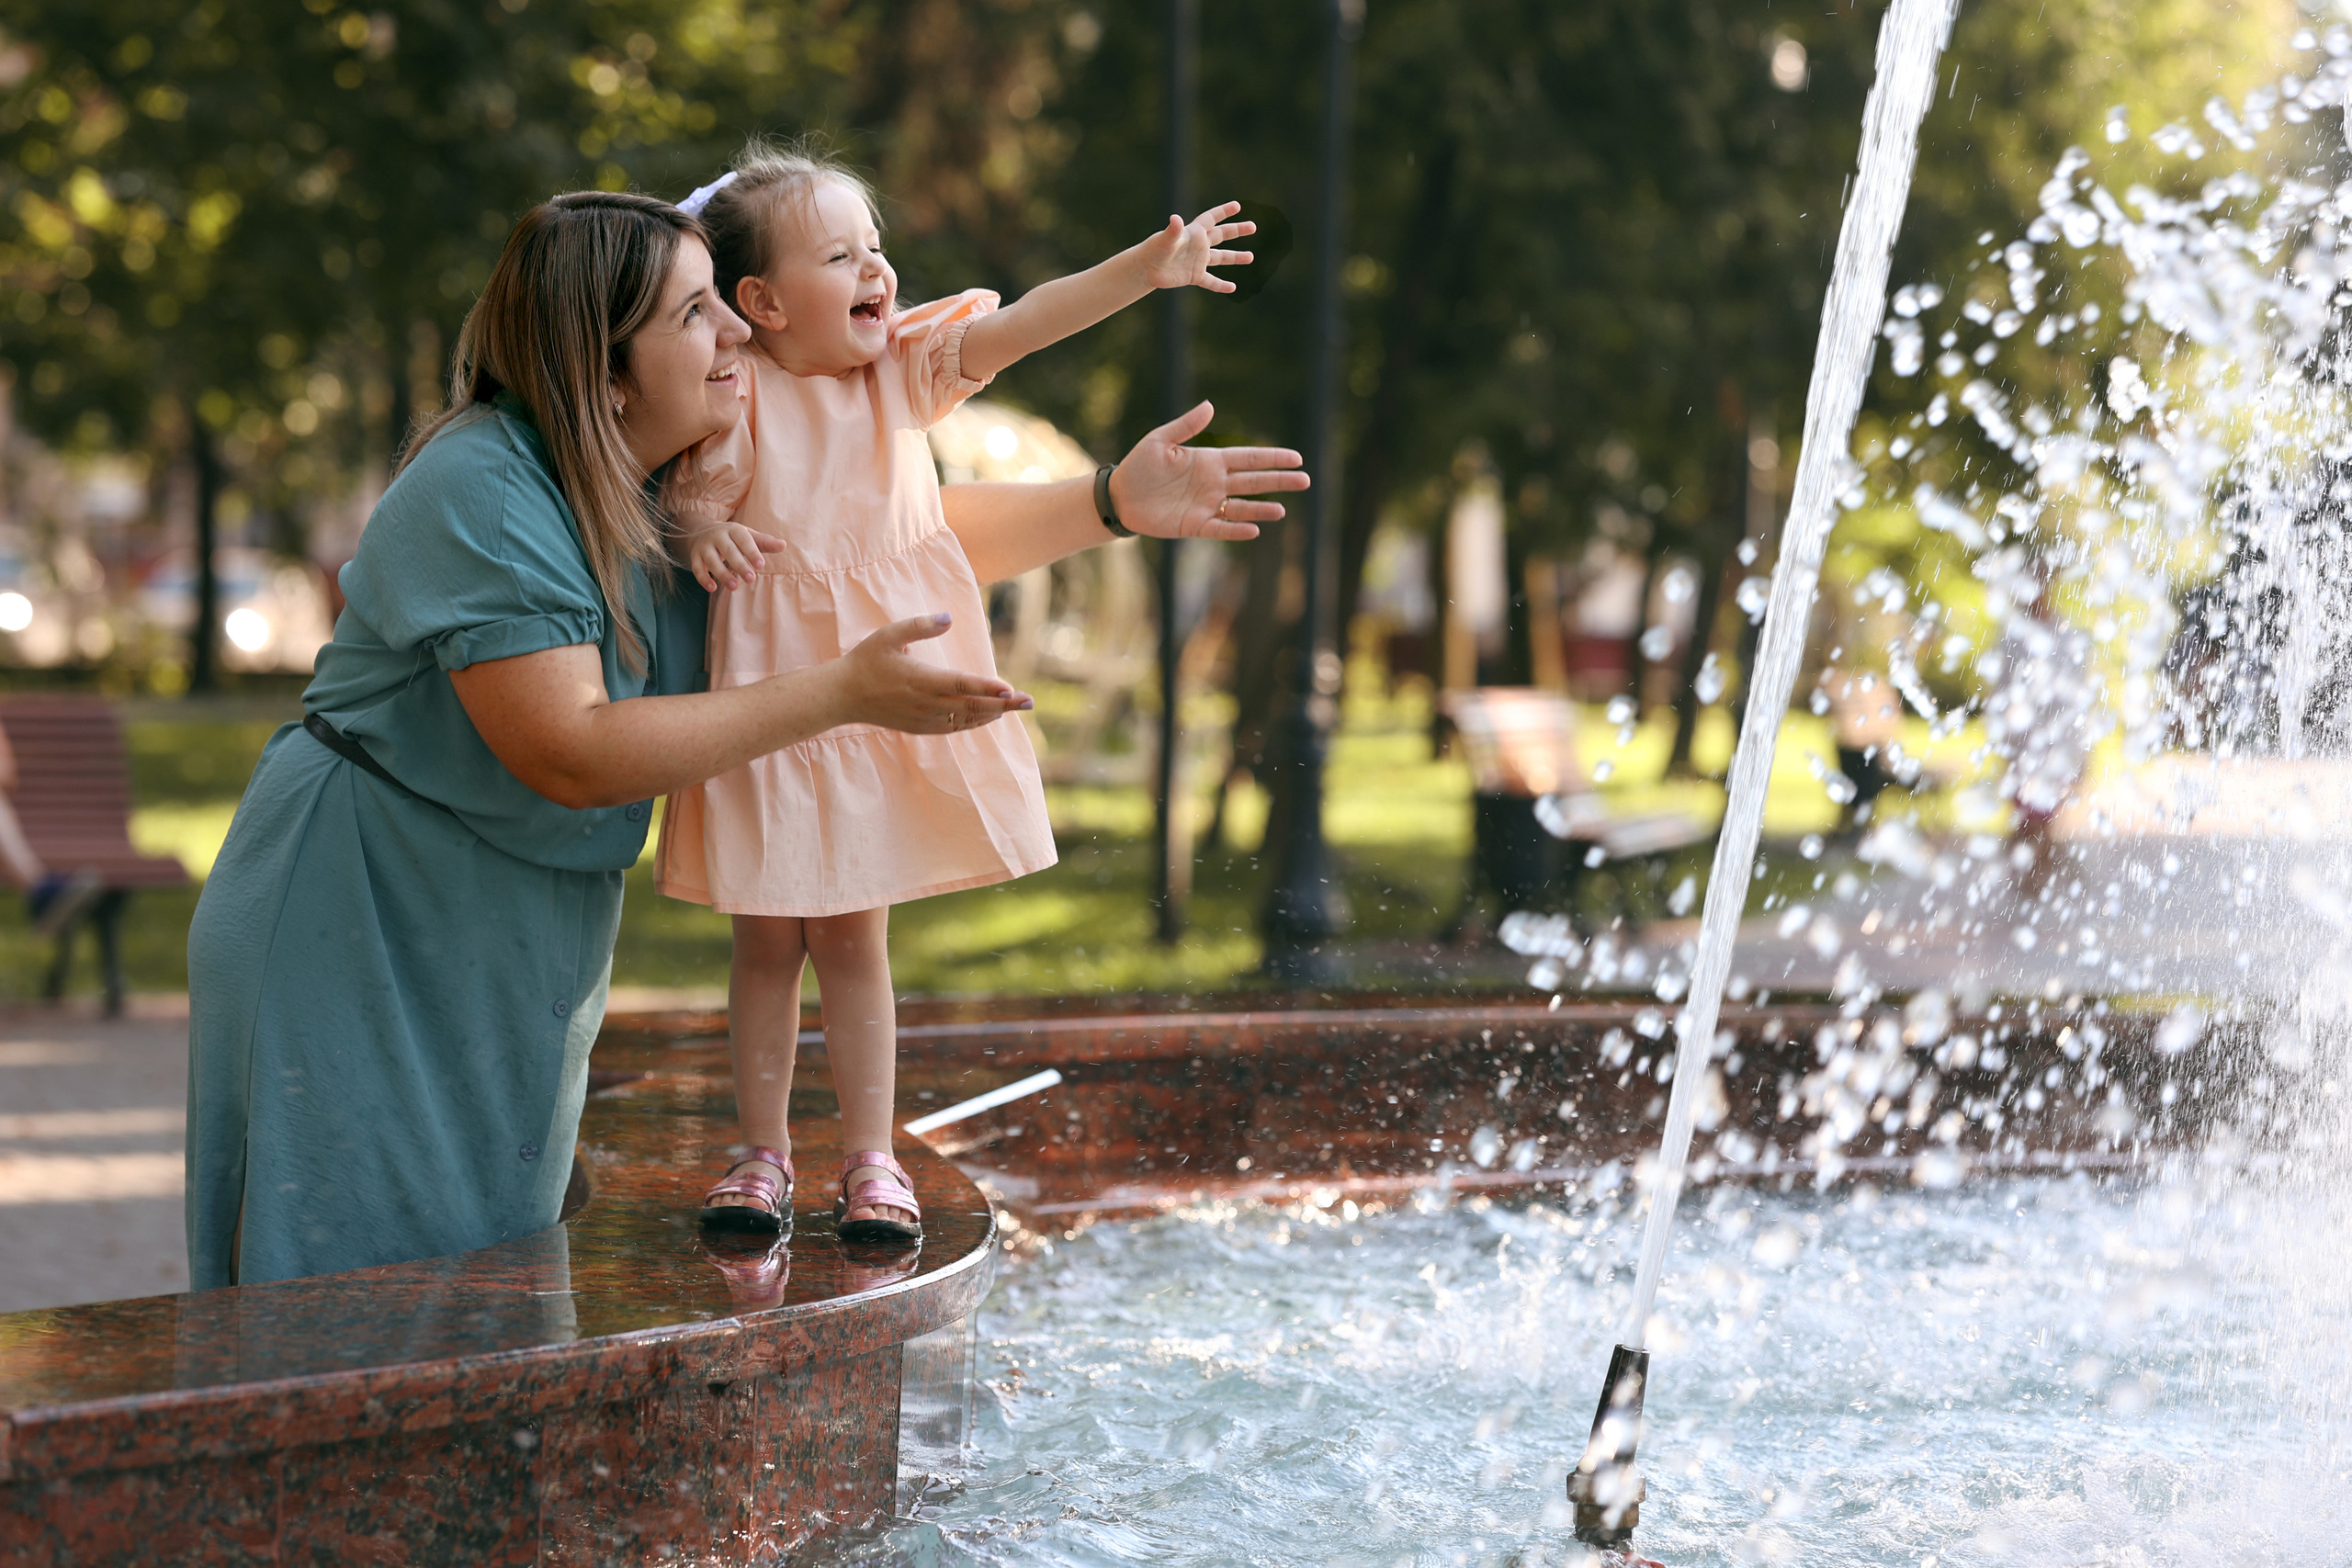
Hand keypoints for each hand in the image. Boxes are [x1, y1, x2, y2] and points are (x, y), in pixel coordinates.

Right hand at [685, 522, 785, 591]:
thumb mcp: (748, 537)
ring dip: (722, 574)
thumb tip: (783, 545)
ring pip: (712, 561)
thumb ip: (765, 543)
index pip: (744, 540)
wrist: (700, 531)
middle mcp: (717, 536)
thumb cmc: (733, 538)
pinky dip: (703, 578)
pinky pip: (697, 568)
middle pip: (728, 551)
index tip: (761, 565)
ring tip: (734, 587)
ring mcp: (705, 546)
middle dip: (739, 565)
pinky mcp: (695, 557)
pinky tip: (712, 589)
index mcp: (733, 529)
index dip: (752, 552)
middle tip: (751, 579)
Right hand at [833, 614, 1034, 733]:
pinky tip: (988, 717)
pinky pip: (953, 728)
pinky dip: (974, 723)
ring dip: (992, 715)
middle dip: (1004, 705)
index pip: (962, 685)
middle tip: (1030, 702)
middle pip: (972, 706)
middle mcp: (925, 704)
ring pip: (966, 720)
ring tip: (1015, 707)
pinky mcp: (919, 728)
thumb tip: (948, 617)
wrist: (842, 696)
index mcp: (920, 680)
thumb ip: (920, 624)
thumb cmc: (866, 661)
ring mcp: (923, 719)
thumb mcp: (889, 635)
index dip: (988, 688)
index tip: (1010, 689)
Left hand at [1107, 400, 1310, 540]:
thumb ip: (1186, 426)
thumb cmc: (1139, 465)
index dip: (1272, 458)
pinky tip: (1253, 530)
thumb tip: (1210, 405)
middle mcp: (1214, 484)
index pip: (1248, 458)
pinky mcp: (1195, 525)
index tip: (1297, 458)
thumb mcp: (1160, 441)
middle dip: (1279, 481)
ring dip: (1262, 508)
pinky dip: (1236, 530)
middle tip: (1306, 481)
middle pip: (1254, 482)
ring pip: (1242, 507)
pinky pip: (1220, 529)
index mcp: (1210, 461)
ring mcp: (1207, 505)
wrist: (1120, 496)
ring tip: (1282, 510)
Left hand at [1137, 201, 1256, 292]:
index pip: (1212, 219)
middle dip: (1237, 230)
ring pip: (1221, 258)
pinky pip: (1211, 281)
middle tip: (1253, 227)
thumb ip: (1173, 230)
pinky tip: (1232, 287)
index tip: (1237, 206)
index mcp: (1194, 233)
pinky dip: (1221, 285)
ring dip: (1236, 257)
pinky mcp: (1194, 276)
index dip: (1223, 212)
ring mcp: (1198, 261)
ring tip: (1251, 257)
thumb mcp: (1165, 238)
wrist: (1147, 268)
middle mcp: (1199, 246)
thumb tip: (1176, 219)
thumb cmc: (1155, 249)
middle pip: (1221, 235)